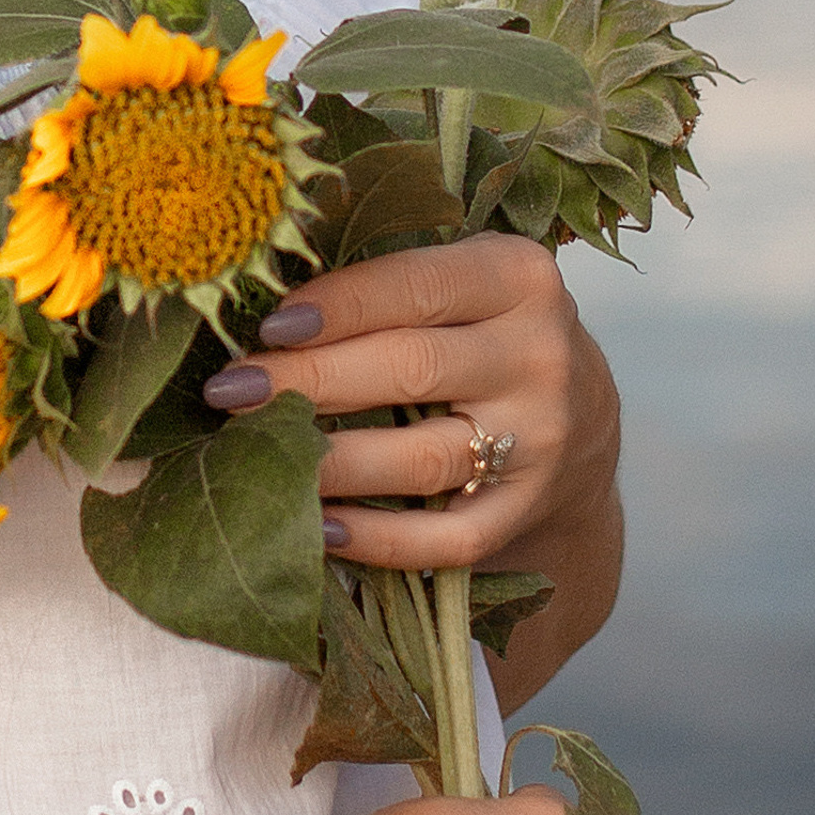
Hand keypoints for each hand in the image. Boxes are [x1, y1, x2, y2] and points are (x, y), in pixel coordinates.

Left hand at [201, 236, 618, 572]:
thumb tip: (263, 309)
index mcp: (519, 275)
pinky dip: (381, 539)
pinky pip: (449, 537)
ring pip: (425, 457)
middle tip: (231, 391)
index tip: (266, 326)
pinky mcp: (530, 511)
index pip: (413, 285)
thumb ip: (387, 282)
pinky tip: (320, 528)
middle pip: (409, 367)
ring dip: (332, 462)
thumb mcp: (462, 280)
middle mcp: (541, 355)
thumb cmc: (484, 327)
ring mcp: (543, 441)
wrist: (583, 414)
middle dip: (309, 381)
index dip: (336, 305)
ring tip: (262, 457)